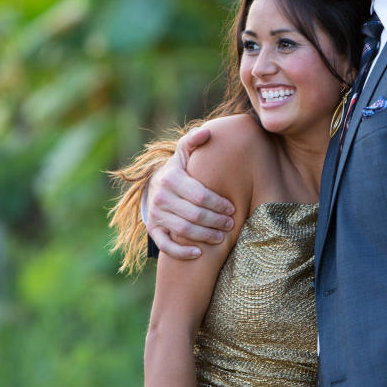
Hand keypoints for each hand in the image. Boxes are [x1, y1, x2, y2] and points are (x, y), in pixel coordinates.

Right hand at [145, 127, 235, 258]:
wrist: (156, 185)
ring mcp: (155, 214)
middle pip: (194, 215)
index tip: (232, 208)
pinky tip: (200, 253)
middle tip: (231, 225)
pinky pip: (166, 245)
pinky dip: (182, 252)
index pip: (200, 195)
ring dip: (206, 236)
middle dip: (216, 221)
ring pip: (184, 230)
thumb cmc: (181, 169)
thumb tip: (208, 132)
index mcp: (171, 177)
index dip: (218, 204)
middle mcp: (161, 196)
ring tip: (222, 237)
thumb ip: (195, 141)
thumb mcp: (185, 152)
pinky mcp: (153, 229)